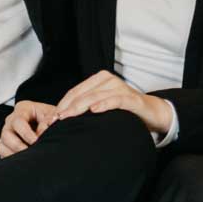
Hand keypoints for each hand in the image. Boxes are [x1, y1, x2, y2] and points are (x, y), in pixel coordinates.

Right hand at [0, 99, 58, 157]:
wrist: (53, 126)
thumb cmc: (53, 118)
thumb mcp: (54, 115)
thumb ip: (49, 121)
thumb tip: (41, 133)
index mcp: (23, 109)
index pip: (18, 121)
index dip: (26, 133)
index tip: (36, 142)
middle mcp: (12, 120)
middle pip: (6, 134)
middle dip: (17, 146)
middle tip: (30, 154)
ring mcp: (7, 133)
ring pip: (1, 145)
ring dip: (12, 154)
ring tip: (26, 160)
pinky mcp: (6, 145)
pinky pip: (2, 154)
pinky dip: (11, 160)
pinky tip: (23, 162)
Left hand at [54, 71, 170, 134]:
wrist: (151, 112)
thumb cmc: (123, 111)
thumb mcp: (102, 106)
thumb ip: (86, 108)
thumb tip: (60, 118)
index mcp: (99, 79)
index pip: (75, 92)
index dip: (61, 104)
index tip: (51, 119)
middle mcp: (108, 80)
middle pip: (82, 94)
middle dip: (66, 108)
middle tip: (55, 121)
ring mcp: (120, 87)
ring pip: (95, 96)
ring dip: (79, 108)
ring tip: (67, 117)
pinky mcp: (131, 98)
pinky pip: (115, 100)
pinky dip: (104, 104)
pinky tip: (94, 110)